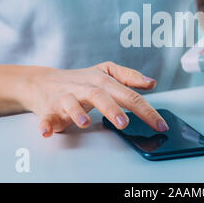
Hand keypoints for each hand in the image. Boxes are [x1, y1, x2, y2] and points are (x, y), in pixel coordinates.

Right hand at [20, 62, 168, 137]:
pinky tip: (48, 131)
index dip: (146, 110)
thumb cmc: (81, 80)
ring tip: (85, 123)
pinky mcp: (50, 109)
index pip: (128, 94)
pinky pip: (47, 117)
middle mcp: (86, 88)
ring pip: (72, 104)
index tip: (160, 124)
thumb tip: (152, 82)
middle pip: (100, 96)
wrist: (43, 82)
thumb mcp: (107, 72)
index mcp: (103, 80)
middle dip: (111, 109)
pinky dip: (46, 124)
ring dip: (78, 113)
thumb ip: (130, 77)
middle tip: (124, 123)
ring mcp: (67, 98)